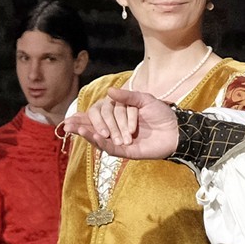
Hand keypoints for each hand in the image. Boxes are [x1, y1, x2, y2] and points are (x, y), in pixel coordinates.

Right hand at [63, 89, 179, 159]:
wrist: (177, 130)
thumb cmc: (162, 114)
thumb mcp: (144, 100)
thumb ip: (126, 97)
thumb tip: (109, 92)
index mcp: (118, 118)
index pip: (97, 117)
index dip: (82, 118)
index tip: (69, 117)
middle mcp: (117, 131)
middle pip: (95, 130)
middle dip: (80, 127)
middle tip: (67, 125)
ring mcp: (121, 142)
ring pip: (101, 140)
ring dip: (88, 135)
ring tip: (77, 130)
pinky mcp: (127, 152)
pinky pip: (112, 148)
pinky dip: (102, 142)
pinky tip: (94, 136)